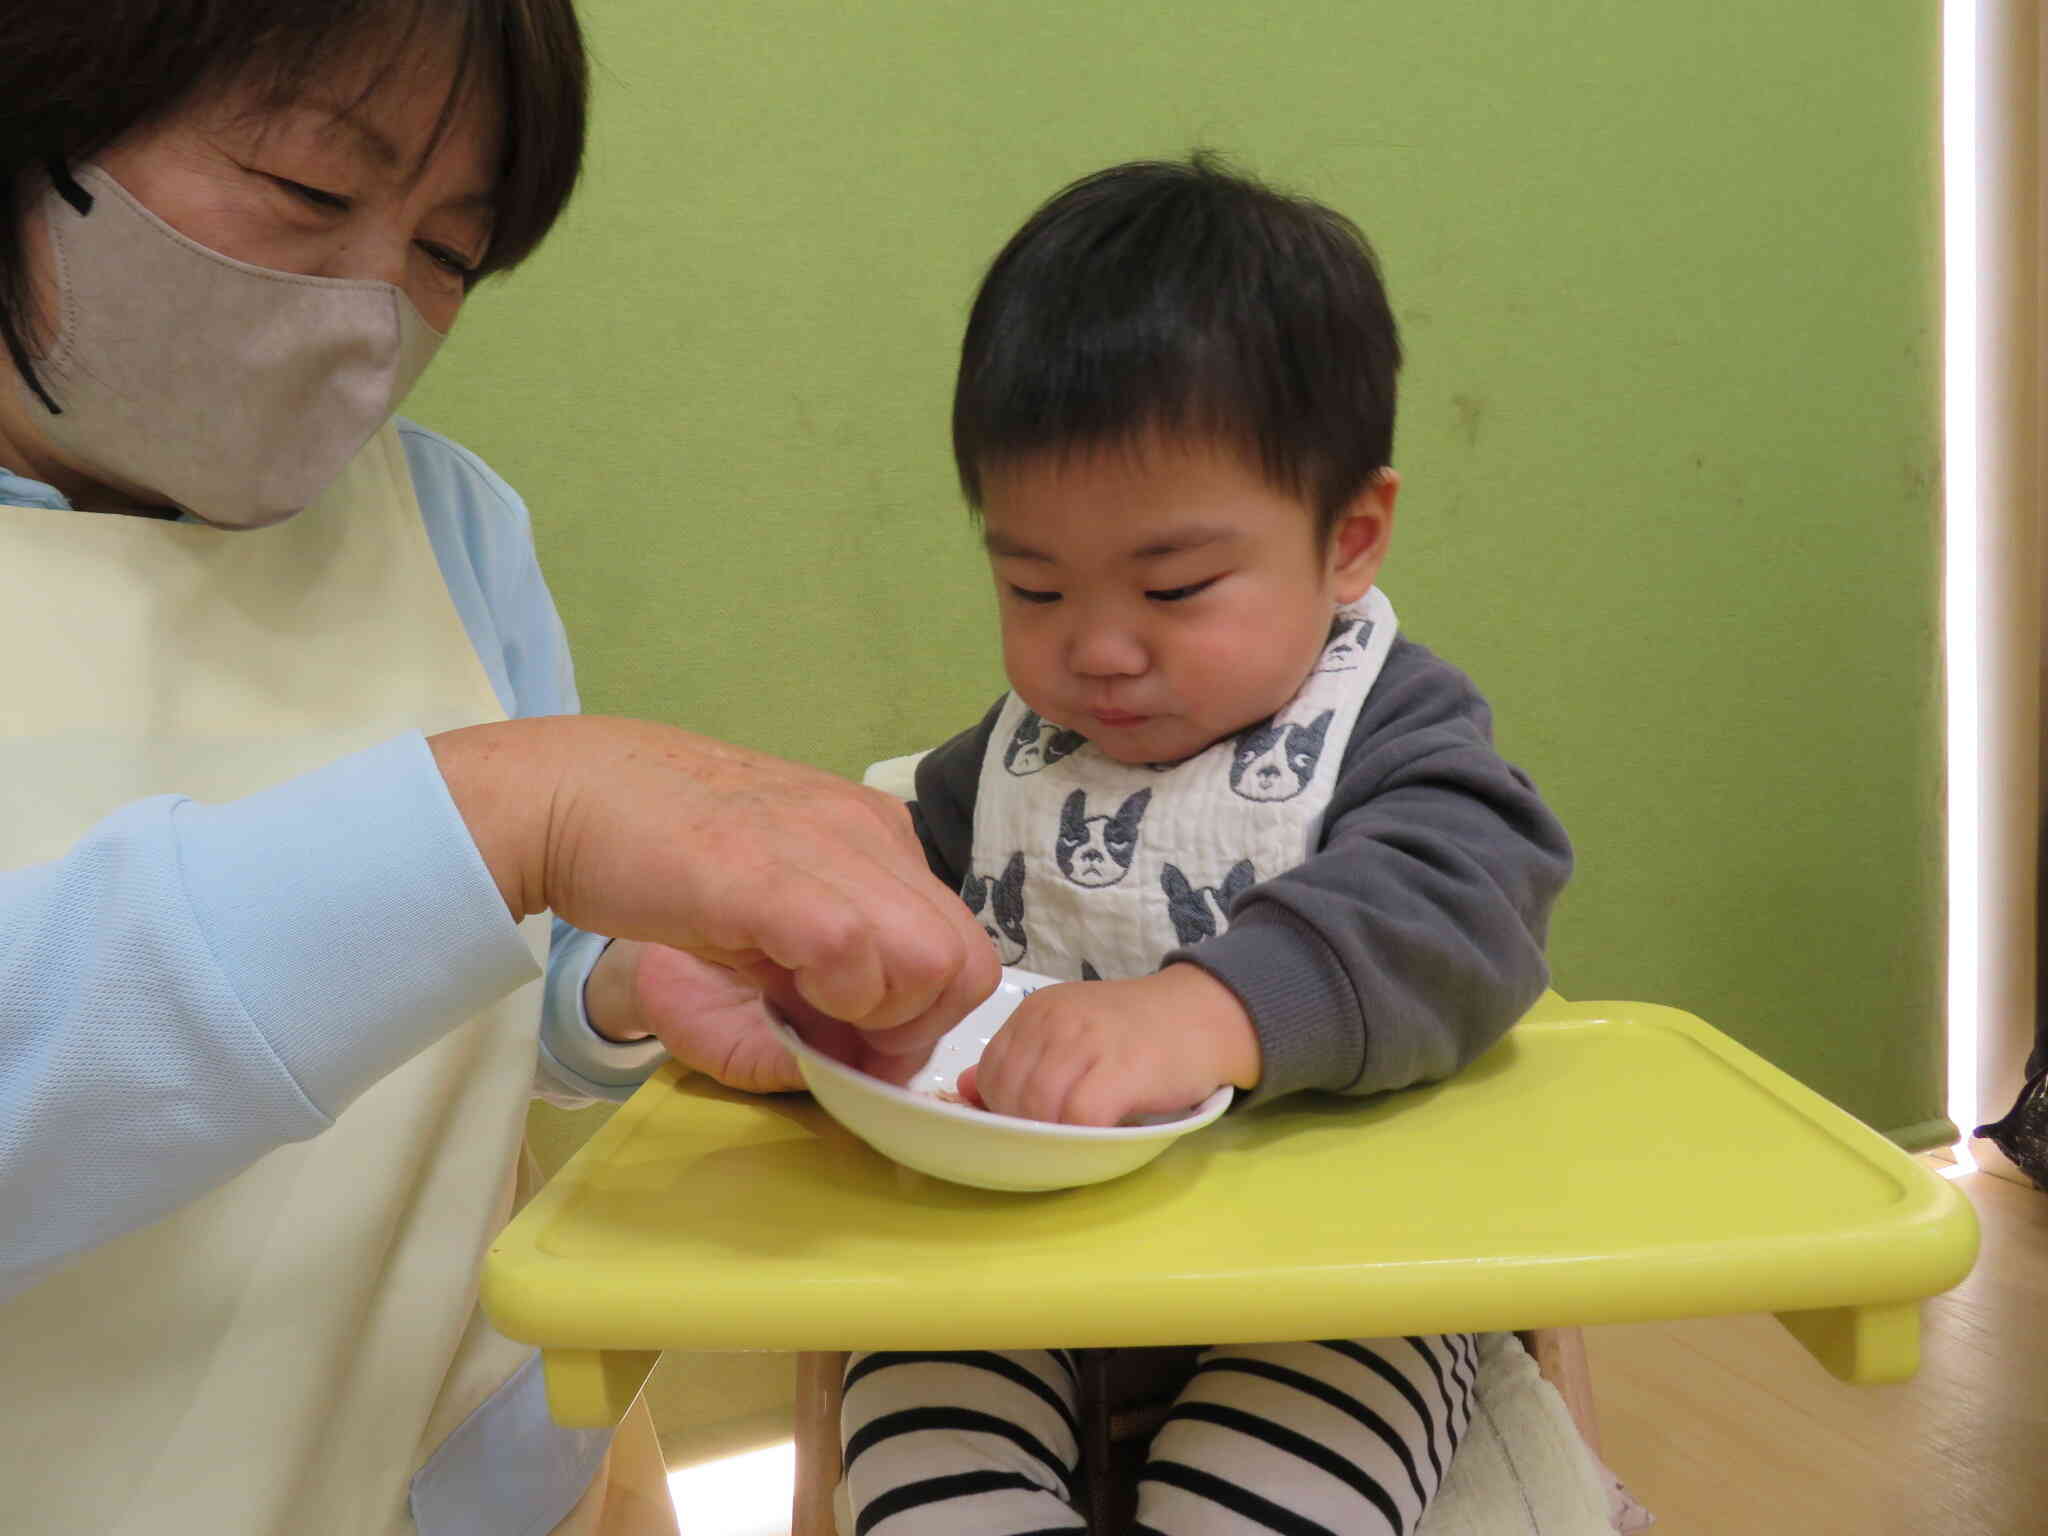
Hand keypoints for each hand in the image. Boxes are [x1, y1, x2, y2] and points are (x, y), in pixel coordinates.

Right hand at [430, 717, 997, 1070]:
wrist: (569, 794)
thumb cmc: (656, 851)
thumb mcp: (767, 912)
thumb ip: (826, 964)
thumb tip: (864, 1048)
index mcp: (875, 835)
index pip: (961, 945)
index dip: (924, 1014)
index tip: (858, 1039)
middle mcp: (870, 833)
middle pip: (967, 963)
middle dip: (915, 1029)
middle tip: (839, 1039)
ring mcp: (830, 847)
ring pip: (934, 961)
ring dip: (879, 1016)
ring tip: (806, 1011)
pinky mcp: (775, 877)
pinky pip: (855, 951)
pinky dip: (835, 997)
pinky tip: (778, 989)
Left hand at [957, 964, 1261, 1125]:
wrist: (1205, 1016)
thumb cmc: (1136, 1034)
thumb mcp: (1071, 1034)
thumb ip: (1021, 1059)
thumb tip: (962, 1090)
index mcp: (1036, 1010)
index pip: (990, 1070)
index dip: (1000, 1108)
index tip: (1028, 1123)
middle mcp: (1055, 1018)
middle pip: (1009, 1093)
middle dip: (1024, 1127)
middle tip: (1056, 1138)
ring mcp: (1087, 1041)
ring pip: (1037, 1108)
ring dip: (1051, 1136)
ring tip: (1078, 1138)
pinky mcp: (1121, 1069)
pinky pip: (1077, 1117)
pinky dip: (1080, 1137)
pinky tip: (1099, 1135)